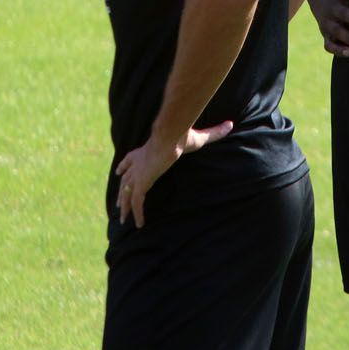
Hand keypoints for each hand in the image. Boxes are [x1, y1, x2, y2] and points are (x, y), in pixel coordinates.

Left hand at [114, 120, 232, 227]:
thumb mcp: (198, 137)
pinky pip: (137, 202)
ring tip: (122, 219)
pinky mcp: (142, 183)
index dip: (123, 166)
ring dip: (124, 206)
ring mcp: (138, 174)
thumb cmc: (182, 136)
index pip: (129, 159)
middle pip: (124, 179)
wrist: (171, 137)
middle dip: (120, 191)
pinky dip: (137, 213)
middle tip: (118, 202)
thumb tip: (230, 124)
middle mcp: (137, 163)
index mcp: (144, 151)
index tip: (117, 172)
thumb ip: (213, 132)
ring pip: (126, 194)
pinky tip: (138, 224)